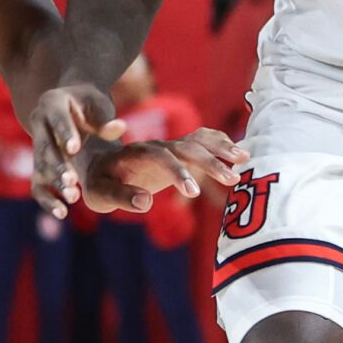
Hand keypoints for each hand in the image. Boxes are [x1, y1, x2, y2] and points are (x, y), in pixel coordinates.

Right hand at [29, 82, 120, 213]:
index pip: (57, 119)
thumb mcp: (99, 106)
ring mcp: (36, 145)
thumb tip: (119, 128)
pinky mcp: (38, 164)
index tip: (74, 149)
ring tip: (73, 197)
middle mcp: (38, 123)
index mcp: (52, 103)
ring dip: (55, 183)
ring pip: (41, 167)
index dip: (65, 134)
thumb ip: (106, 120)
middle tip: (71, 181)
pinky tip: (62, 213)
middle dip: (57, 165)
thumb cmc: (90, 104)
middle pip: (45, 147)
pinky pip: (38, 184)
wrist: (73, 106)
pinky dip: (47, 199)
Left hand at [75, 127, 248, 213]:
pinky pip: (201, 141)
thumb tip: (146, 202)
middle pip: (186, 146)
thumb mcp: (99, 194)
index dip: (177, 172)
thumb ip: (121, 197)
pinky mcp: (177, 151)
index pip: (160, 157)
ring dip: (221, 148)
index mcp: (135, 154)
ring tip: (245, 159)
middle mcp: (155, 145)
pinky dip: (220, 143)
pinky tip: (239, 153)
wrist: (98, 166)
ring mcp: (168, 146)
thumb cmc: (97, 183)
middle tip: (233, 178)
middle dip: (210, 161)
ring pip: (198, 140)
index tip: (193, 193)